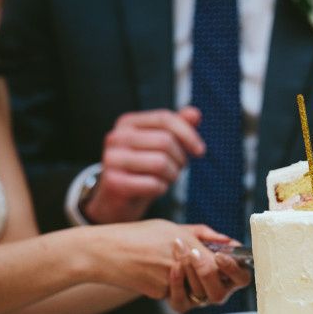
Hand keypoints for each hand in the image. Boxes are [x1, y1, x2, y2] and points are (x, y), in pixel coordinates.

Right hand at [83, 107, 204, 223]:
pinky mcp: (114, 182)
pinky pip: (153, 184)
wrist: (116, 200)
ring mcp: (112, 159)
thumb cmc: (143, 169)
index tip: (200, 151)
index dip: (188, 134)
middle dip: (180, 159)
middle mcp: (116, 137)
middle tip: (177, 169)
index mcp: (128, 122)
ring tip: (166, 179)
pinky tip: (154, 189)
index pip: (165, 118)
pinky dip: (161, 189)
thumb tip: (195, 113)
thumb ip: (178, 128)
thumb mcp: (161, 146)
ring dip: (172, 175)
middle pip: (165, 141)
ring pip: (160, 163)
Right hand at [86, 220, 223, 299]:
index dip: (232, 268)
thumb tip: (229, 242)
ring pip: (197, 297)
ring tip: (176, 267)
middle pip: (216, 289)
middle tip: (205, 273)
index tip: (227, 263)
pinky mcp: (158, 293)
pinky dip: (173, 289)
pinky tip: (159, 272)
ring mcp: (171, 281)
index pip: (225, 265)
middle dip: (214, 284)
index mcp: (190, 244)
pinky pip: (176, 298)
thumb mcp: (172, 227)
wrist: (105, 250)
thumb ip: (202, 235)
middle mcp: (184, 264)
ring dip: (193, 286)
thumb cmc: (139, 235)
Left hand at [167, 230, 250, 313]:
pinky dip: (177, 284)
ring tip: (180, 250)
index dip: (233, 269)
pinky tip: (174, 267)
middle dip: (207, 271)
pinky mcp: (182, 303)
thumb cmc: (179, 241)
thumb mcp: (193, 233)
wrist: (151, 250)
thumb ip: (209, 235)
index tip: (218, 255)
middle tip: (195, 252)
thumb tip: (227, 240)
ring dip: (190, 271)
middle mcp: (217, 289)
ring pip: (201, 294)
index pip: (241, 278)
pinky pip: (181, 301)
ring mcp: (200, 299)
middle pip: (220, 292)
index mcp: (228, 274)